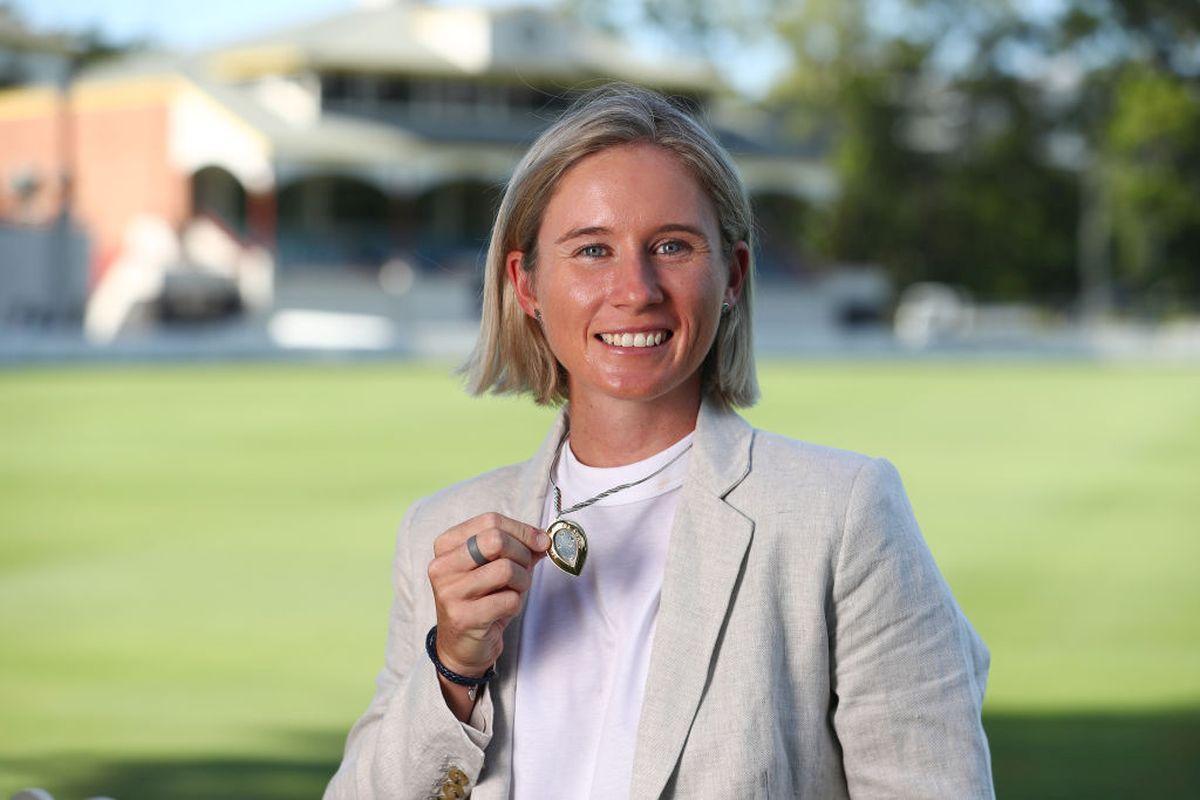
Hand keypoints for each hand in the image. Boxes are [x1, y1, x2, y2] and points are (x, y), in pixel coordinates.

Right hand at [428, 512, 549, 678]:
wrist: (462, 646)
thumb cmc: (482, 600)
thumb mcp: (496, 567)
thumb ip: (518, 547)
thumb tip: (544, 539)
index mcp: (446, 545)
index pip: (490, 521)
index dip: (522, 530)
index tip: (541, 542)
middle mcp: (442, 566)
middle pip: (495, 540)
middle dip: (522, 554)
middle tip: (526, 569)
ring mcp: (449, 592)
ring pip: (505, 569)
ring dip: (522, 581)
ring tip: (515, 591)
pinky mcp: (463, 617)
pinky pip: (508, 599)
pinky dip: (516, 604)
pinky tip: (505, 609)